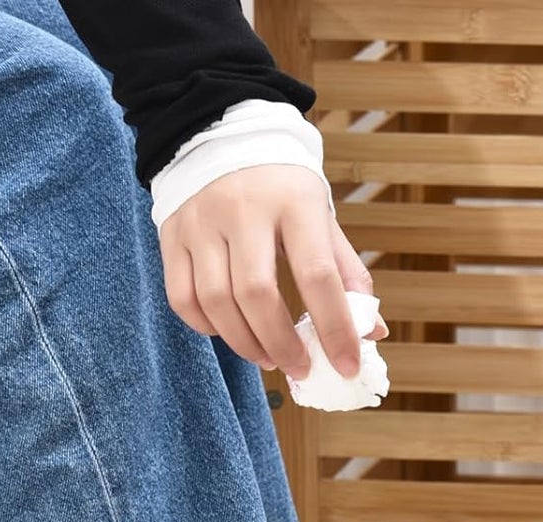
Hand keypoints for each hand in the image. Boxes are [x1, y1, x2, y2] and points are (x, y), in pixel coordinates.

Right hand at [158, 166, 385, 379]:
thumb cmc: (280, 188)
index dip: (334, 328)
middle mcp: (243, 208)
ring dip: (244, 344)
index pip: (317, 275)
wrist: (219, 133)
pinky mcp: (172, 235)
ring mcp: (201, 221)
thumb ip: (346, 273)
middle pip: (257, 295)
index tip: (346, 365)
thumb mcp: (320, 216)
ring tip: (266, 357)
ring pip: (216, 302)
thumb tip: (370, 332)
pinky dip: (207, 328)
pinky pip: (183, 299)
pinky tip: (229, 332)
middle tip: (298, 368)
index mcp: (294, 200)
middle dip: (281, 344)